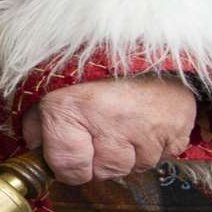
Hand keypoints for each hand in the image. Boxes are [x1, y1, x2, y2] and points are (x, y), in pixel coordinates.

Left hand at [19, 75, 195, 185]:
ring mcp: (147, 130)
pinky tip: (146, 121)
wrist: (142, 40)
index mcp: (72, 110)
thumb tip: (36, 152)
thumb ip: (37, 124)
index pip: (68, 168)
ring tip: (124, 122)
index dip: (67, 165)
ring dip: (128, 152)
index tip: (69, 151)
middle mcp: (110, 123)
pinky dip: (154, 144)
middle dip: (98, 158)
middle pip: (102, 172)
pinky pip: (163, 155)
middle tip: (99, 130)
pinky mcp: (176, 129)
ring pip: (134, 166)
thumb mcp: (51, 88)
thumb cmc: (93, 64)